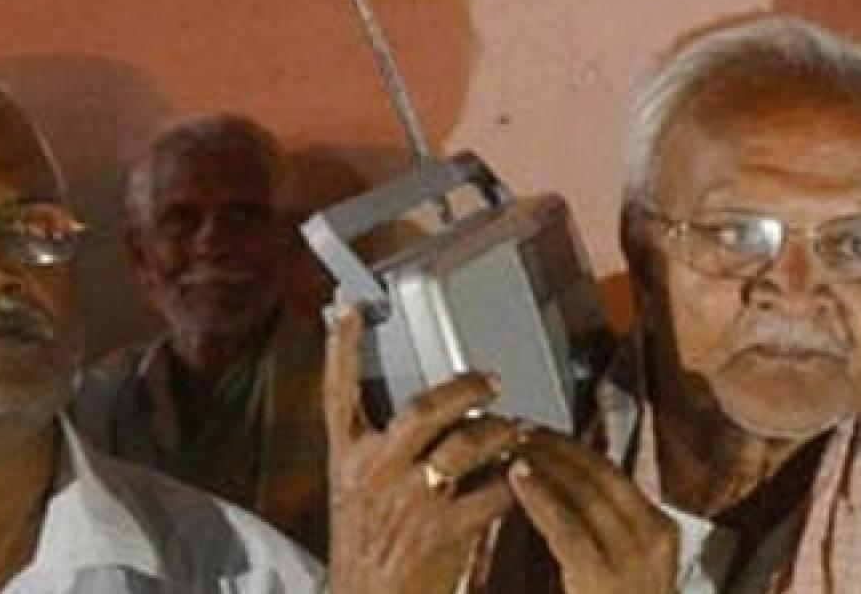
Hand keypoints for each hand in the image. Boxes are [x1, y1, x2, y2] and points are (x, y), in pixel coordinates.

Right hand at [324, 305, 517, 593]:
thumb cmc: (368, 554)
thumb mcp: (356, 495)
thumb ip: (382, 454)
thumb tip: (429, 418)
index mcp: (346, 461)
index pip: (336, 392)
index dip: (340, 346)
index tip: (347, 306)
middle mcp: (373, 473)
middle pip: (423, 409)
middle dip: (464, 388)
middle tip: (492, 380)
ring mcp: (408, 500)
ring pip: (467, 445)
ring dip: (502, 433)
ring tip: (520, 429)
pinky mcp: (441, 531)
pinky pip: (492, 491)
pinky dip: (513, 482)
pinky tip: (524, 480)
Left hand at [509, 427, 677, 593]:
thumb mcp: (622, 564)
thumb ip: (601, 527)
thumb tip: (561, 486)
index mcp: (659, 528)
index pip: (612, 473)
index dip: (572, 447)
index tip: (541, 432)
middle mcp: (655, 536)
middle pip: (601, 474)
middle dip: (557, 445)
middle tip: (521, 429)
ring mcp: (634, 557)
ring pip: (585, 493)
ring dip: (544, 463)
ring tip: (512, 446)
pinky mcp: (605, 578)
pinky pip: (567, 527)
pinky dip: (539, 496)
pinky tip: (517, 477)